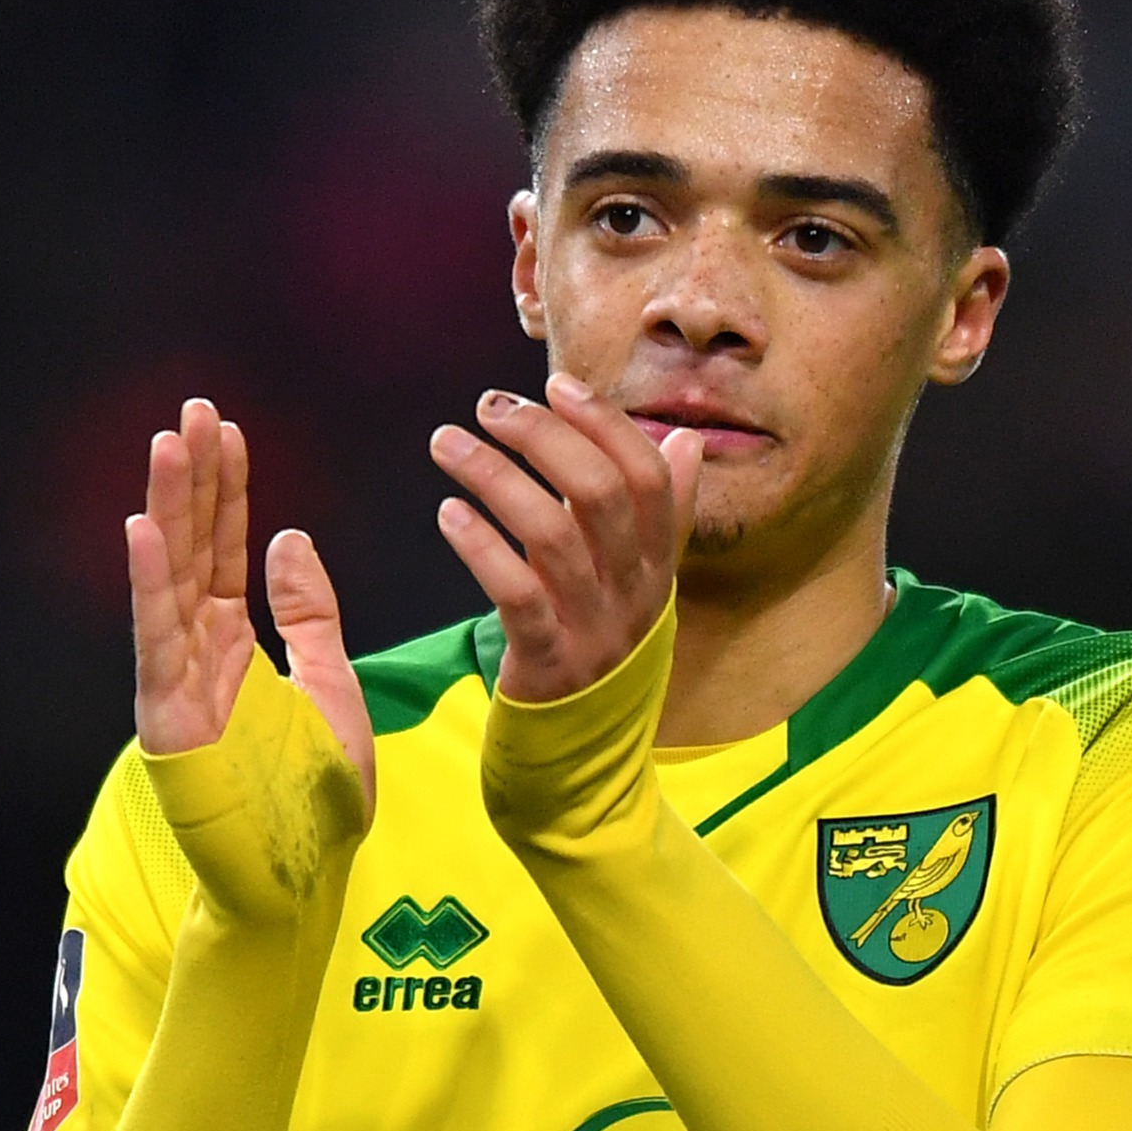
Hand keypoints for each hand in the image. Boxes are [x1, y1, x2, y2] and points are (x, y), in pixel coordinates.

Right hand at [126, 399, 374, 801]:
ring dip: (166, 511)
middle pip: (191, 548)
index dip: (227, 488)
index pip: (224, 548)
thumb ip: (311, 615)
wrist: (303, 878)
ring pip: (168, 579)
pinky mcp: (168, 718)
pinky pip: (155, 640)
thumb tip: (290, 537)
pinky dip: (147, 585)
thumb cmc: (313, 797)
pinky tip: (141, 531)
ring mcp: (178, 682)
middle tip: (193, 411)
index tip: (226, 429)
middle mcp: (198, 652)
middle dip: (193, 480)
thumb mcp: (331, 684)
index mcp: (235, 642)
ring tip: (168, 447)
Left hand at [430, 373, 702, 704]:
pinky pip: (516, 594)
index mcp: (657, 561)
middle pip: (600, 494)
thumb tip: (685, 439)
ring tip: (446, 442)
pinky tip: (448, 513)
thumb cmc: (602, 638)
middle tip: (489, 406)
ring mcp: (594, 628)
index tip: (555, 384)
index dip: (604, 423)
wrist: (584, 745)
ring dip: (493, 477)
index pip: (647, 476)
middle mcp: (634, 591)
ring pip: (552, 536)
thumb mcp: (639, 576)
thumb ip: (662, 510)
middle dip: (542, 437)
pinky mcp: (549, 662)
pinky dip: (480, 546)